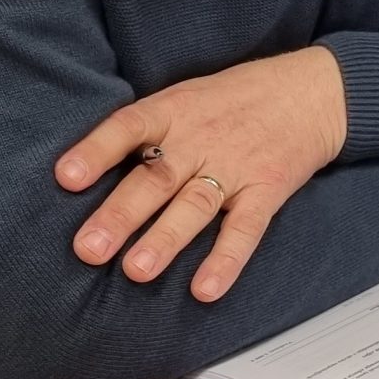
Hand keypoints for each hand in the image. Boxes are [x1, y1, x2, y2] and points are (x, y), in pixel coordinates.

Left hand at [60, 46, 348, 301]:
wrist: (313, 90)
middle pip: (156, 178)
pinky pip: (245, 228)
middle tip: (88, 249)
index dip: (97, 151)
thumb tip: (87, 174)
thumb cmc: (238, 97)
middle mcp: (201, 138)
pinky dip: (226, 259)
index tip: (66, 177)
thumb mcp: (188, 97)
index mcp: (175, 110)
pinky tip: (205, 289)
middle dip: (121, 214)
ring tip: (136, 271)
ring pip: (195, 206)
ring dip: (165, 239)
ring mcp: (236, 166)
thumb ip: (148, 132)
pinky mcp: (267, 189)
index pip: (130, 126)